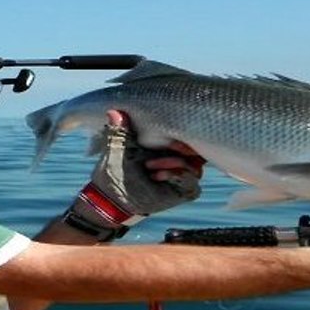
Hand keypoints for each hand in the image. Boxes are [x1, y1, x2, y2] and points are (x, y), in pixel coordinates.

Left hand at [62, 110, 204, 239]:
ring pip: (195, 164)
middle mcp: (176, 157)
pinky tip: (157, 176)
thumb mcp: (117, 147)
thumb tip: (114, 112)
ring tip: (150, 166)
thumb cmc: (114, 171)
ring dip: (176, 162)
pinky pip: (191, 182)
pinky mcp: (182, 191)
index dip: (182, 129)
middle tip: (171, 145)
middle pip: (196, 148)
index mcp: (165, 143)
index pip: (185, 133)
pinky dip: (177, 176)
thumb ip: (120, 131)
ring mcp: (180, 175)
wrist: (112, 198)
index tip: (168, 129)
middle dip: (185, 145)